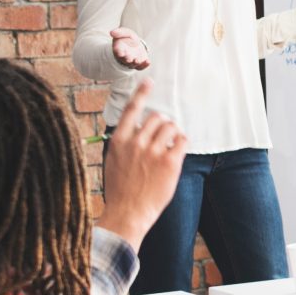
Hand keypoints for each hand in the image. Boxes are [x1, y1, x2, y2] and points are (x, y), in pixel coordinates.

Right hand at [98, 82, 187, 247]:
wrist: (127, 213)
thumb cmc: (120, 191)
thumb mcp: (113, 162)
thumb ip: (124, 145)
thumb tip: (136, 131)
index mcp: (119, 141)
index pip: (131, 110)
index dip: (141, 93)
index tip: (149, 81)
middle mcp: (135, 143)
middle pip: (157, 118)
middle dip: (163, 125)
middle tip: (164, 138)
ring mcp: (153, 152)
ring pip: (171, 127)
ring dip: (174, 134)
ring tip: (170, 147)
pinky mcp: (169, 162)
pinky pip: (183, 140)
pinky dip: (182, 143)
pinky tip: (178, 152)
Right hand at [107, 26, 150, 70]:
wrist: (135, 43)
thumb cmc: (128, 38)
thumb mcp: (124, 33)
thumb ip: (119, 32)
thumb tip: (111, 32)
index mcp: (119, 49)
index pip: (117, 51)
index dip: (119, 52)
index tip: (120, 53)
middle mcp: (124, 57)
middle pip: (124, 60)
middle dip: (127, 59)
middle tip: (129, 59)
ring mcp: (132, 61)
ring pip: (132, 64)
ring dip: (135, 63)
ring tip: (137, 61)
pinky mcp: (139, 63)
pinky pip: (141, 67)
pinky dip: (144, 65)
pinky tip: (148, 61)